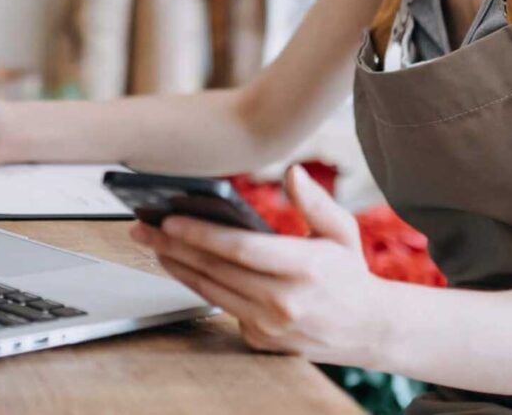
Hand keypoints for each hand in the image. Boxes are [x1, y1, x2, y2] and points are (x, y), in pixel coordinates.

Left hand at [131, 166, 382, 360]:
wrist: (368, 329)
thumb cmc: (349, 274)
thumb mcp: (342, 232)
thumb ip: (315, 202)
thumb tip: (293, 172)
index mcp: (304, 269)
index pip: (240, 249)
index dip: (200, 234)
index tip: (170, 218)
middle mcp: (284, 301)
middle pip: (214, 270)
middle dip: (172, 245)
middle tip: (143, 227)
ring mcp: (270, 326)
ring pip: (209, 291)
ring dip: (176, 266)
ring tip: (153, 243)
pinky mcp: (260, 340)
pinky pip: (221, 308)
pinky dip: (199, 286)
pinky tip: (181, 266)